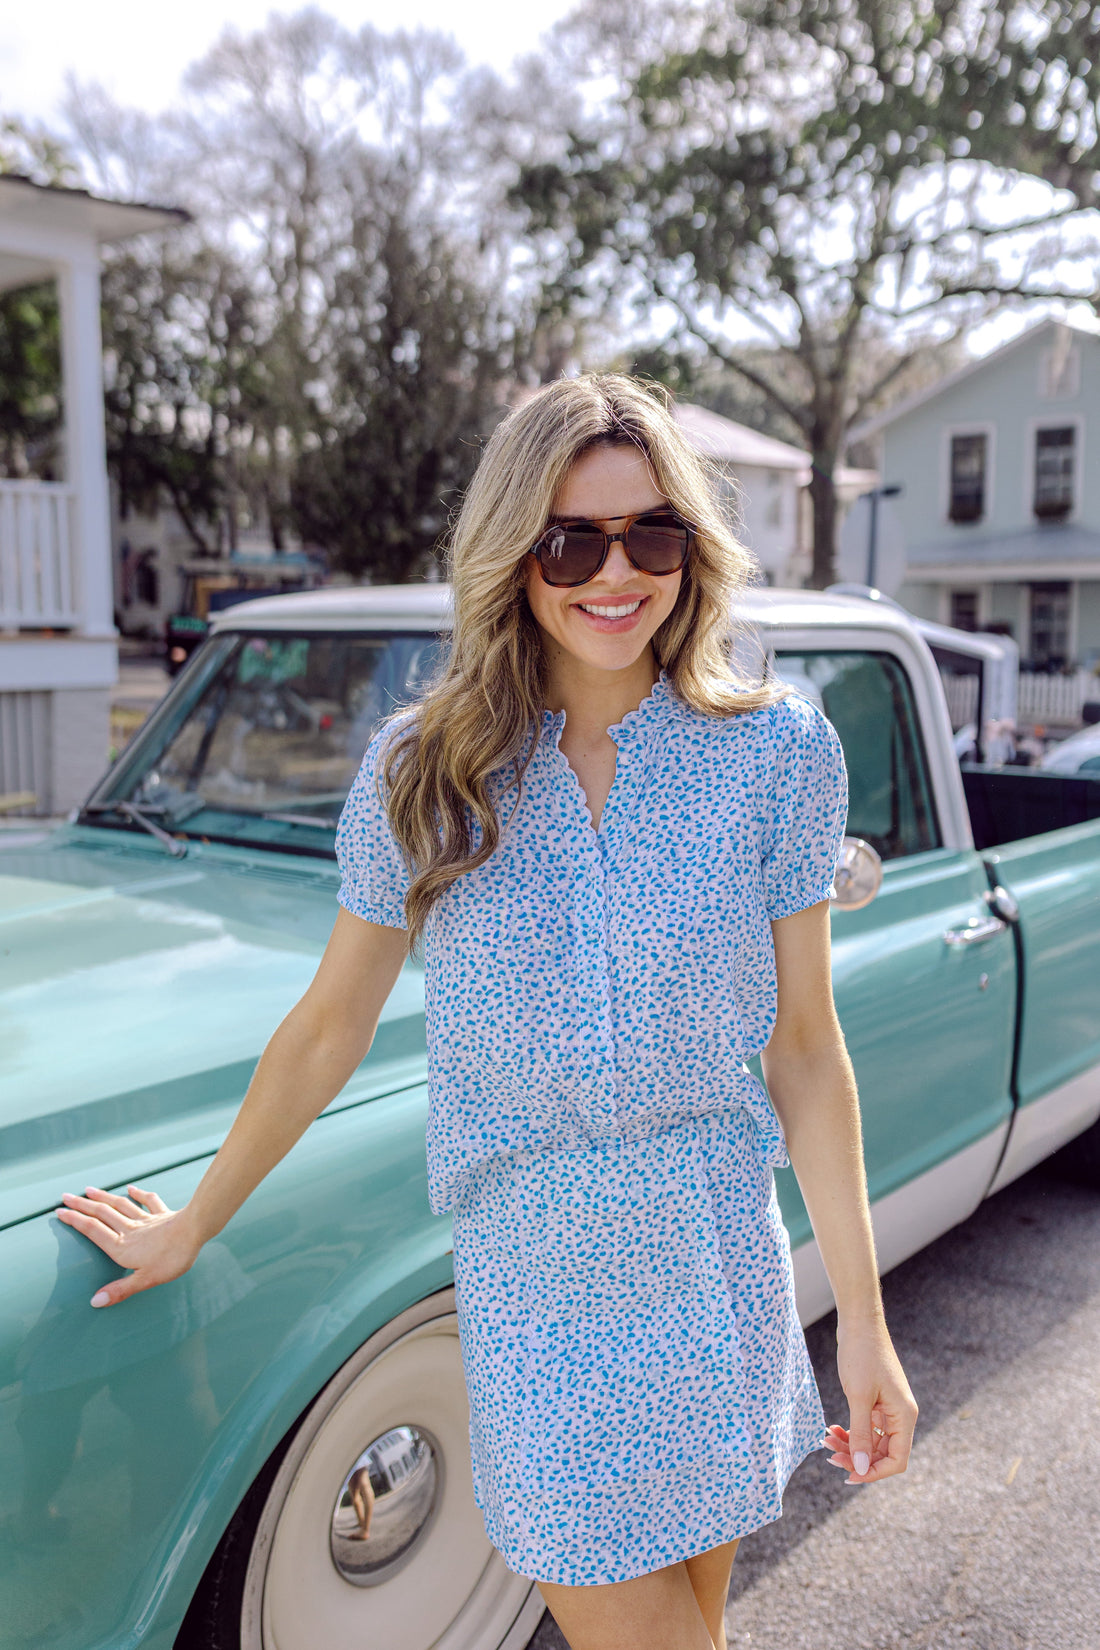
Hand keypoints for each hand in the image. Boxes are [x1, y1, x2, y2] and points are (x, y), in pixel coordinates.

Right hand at [55, 1185, 202, 1307]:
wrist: (196, 1230)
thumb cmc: (172, 1257)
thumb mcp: (145, 1280)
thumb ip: (120, 1290)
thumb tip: (94, 1301)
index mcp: (122, 1246)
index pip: (93, 1230)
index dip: (75, 1221)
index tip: (60, 1212)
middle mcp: (131, 1230)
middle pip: (102, 1214)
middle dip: (82, 1205)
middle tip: (66, 1196)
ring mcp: (147, 1220)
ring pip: (120, 1205)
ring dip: (104, 1197)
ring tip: (89, 1190)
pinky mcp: (163, 1214)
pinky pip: (149, 1201)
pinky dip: (139, 1194)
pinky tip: (131, 1188)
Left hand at [825, 1315, 917, 1485]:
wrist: (859, 1322)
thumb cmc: (862, 1354)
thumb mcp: (858, 1397)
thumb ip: (860, 1434)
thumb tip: (860, 1467)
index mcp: (904, 1416)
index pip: (897, 1460)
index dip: (874, 1473)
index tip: (848, 1475)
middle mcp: (900, 1415)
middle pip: (882, 1453)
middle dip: (857, 1458)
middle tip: (830, 1456)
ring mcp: (888, 1409)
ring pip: (871, 1441)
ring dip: (850, 1445)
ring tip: (826, 1442)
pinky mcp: (876, 1401)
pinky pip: (865, 1427)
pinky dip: (850, 1431)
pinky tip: (832, 1430)